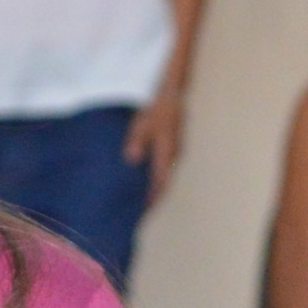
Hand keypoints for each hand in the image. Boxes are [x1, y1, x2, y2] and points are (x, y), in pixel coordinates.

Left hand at [126, 89, 186, 207]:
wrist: (172, 95)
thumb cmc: (156, 109)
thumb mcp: (142, 124)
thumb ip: (137, 141)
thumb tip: (132, 159)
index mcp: (167, 153)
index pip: (161, 183)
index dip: (153, 199)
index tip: (144, 212)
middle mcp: (174, 155)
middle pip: (164, 182)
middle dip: (154, 197)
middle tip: (141, 211)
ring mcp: (175, 151)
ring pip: (165, 174)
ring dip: (156, 186)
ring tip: (142, 198)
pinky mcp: (172, 145)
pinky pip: (165, 166)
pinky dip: (156, 175)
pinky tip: (146, 176)